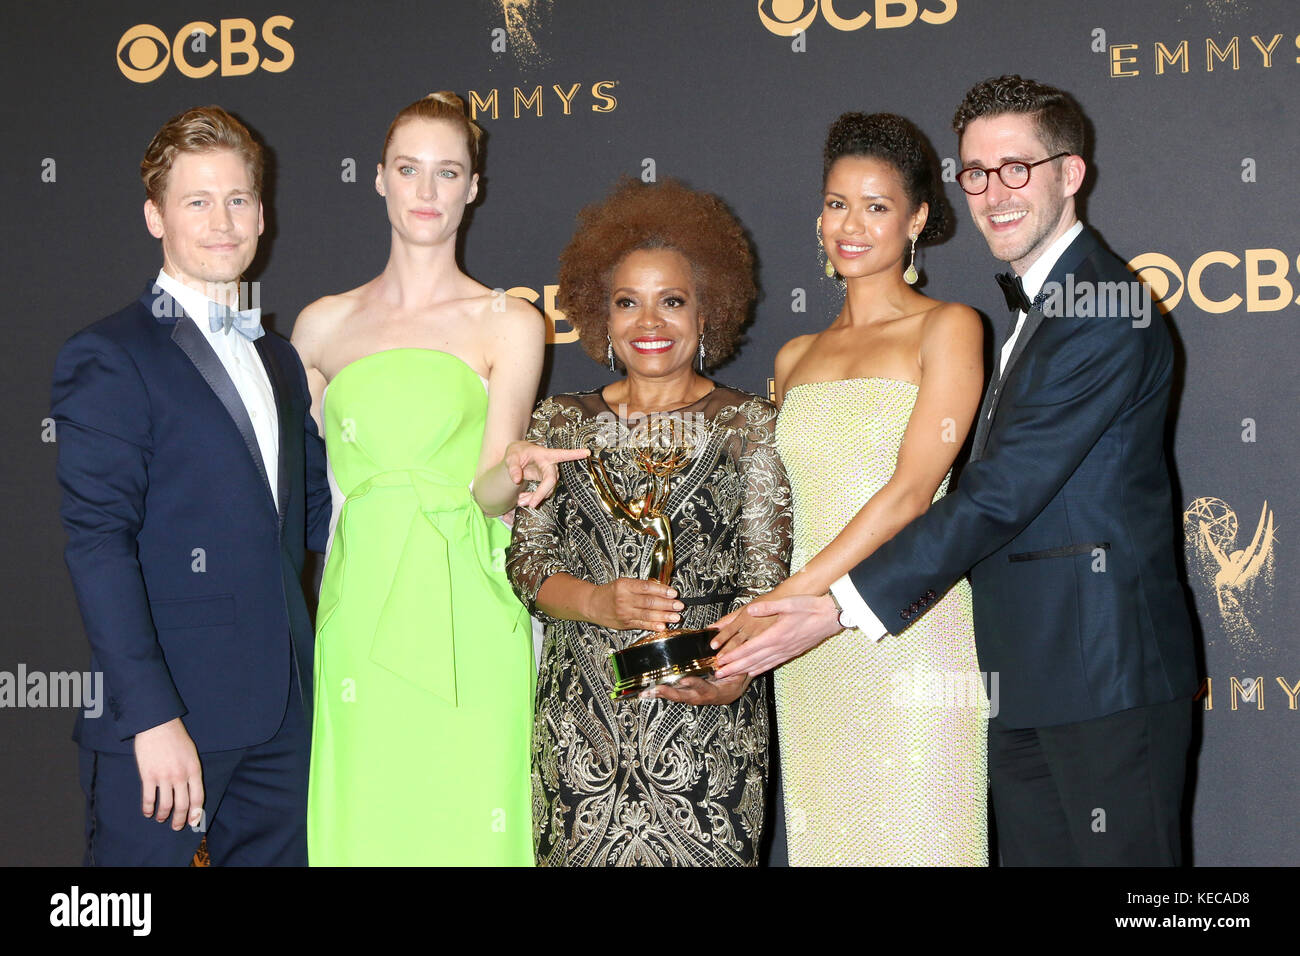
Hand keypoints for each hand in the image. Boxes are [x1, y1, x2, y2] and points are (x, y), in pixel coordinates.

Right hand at [133, 717, 203, 830]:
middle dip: (179, 820)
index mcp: (194, 770)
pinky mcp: (148, 776)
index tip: (193, 822)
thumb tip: (190, 790)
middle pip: (182, 805)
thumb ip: (191, 772)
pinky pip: (149, 798)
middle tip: (176, 827)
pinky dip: (148, 808)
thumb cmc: (176, 738)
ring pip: (165, 805)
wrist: (158, 725)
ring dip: (163, 816)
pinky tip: (147, 812)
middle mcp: (180, 776)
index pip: (198, 797)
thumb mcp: (191, 754)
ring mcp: (164, 777)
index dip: (195, 813)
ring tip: (161, 819)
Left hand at [506, 441, 589, 506]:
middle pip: (551, 480)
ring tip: (520, 501)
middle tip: (531, 504)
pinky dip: (533, 498)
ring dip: (535, 497)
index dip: (575, 454)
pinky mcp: (546, 481)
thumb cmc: (517, 453)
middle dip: (542, 493)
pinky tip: (523, 499)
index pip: (561, 454)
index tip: (587, 452)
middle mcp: (550, 464)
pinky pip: (543, 492)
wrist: (517, 458)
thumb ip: (513, 467)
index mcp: (545, 455)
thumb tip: (517, 479)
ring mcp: (549, 474)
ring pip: (547, 489)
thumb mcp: (511, 457)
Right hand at [586, 578, 683, 631]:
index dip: (661, 590)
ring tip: (675, 616)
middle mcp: (624, 599)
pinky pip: (641, 625)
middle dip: (666, 604)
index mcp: (624, 585)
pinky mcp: (625, 623)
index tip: (673, 593)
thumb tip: (662, 590)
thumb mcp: (623, 583)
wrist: (592, 604)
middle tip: (679, 605)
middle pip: (649, 602)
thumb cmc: (610, 592)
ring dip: (663, 616)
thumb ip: (640, 586)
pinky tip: (662, 626)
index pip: (646, 588)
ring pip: (647, 615)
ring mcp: (624, 612)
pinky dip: (653, 626)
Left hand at [642, 673, 749, 706]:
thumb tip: (721, 656)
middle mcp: (705, 697)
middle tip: (655, 690)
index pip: (705, 689)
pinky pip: (675, 693)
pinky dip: (662, 692)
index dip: (695, 685)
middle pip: (686, 697)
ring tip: (646, 693)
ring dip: (661, 694)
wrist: (738, 687)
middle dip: (669, 694)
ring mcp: (696, 696)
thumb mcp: (740, 671)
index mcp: (718, 692)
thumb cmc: (739, 676)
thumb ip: (731, 664)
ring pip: (677, 696)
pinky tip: (649, 690)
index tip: (684, 680)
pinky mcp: (689, 693)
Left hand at [711, 595, 841, 678]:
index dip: (734, 656)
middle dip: (734, 668)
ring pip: (761, 665)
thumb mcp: (788, 603)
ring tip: (731, 676)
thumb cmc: (811, 607)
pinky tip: (753, 672)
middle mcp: (780, 647)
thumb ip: (768, 607)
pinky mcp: (792, 653)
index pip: (749, 649)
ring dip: (744, 671)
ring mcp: (786, 652)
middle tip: (718, 674)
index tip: (720, 661)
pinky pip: (772, 664)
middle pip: (752, 661)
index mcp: (776, 635)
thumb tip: (750, 610)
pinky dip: (760, 669)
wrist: (831, 617)